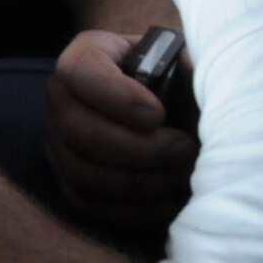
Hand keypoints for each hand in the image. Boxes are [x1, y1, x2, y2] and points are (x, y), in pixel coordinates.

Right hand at [44, 29, 197, 227]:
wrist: (181, 107)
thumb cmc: (185, 81)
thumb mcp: (189, 63)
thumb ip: (190, 70)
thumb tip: (203, 87)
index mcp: (88, 53)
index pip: (80, 69)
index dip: (118, 97)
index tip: (160, 115)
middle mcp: (62, 95)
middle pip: (76, 129)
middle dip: (138, 149)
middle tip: (185, 149)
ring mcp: (59, 139)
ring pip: (81, 172)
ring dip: (139, 183)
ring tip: (183, 175)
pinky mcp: (70, 178)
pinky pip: (89, 203)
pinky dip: (133, 209)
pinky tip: (170, 199)